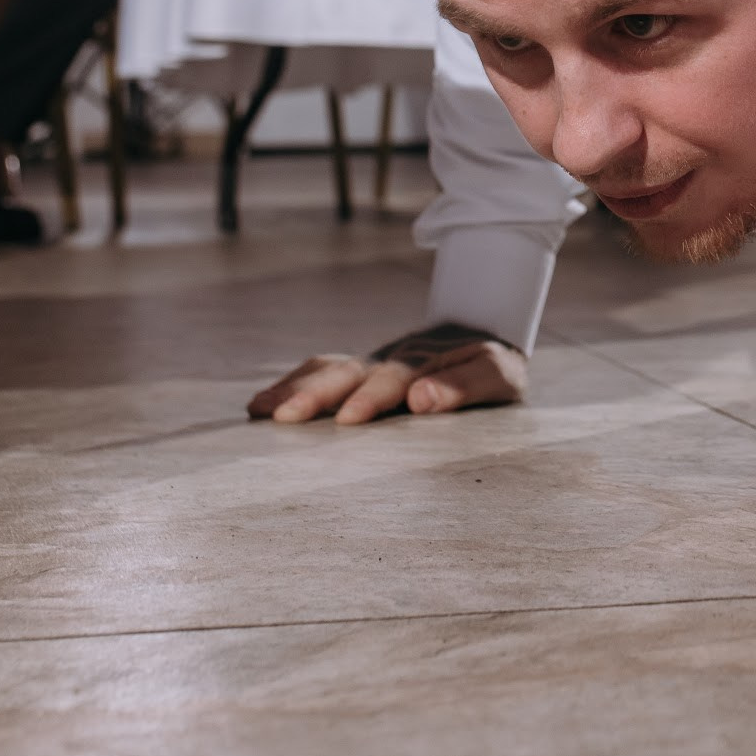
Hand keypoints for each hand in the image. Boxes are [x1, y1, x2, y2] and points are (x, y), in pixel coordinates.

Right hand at [245, 323, 527, 425]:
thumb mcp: (496, 374)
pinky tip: (260, 407)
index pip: (393, 381)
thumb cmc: (491, 365)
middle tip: (285, 419)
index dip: (371, 398)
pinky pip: (319, 372)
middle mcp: (388, 361)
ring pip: (325, 370)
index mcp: (423, 364)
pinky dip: (289, 385)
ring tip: (260, 412)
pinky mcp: (357, 373)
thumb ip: (464, 386)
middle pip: (347, 373)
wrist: (482, 335)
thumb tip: (421, 399)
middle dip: (316, 395)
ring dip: (294, 389)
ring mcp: (369, 364)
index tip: (349, 418)